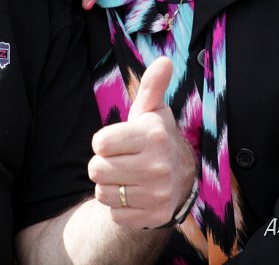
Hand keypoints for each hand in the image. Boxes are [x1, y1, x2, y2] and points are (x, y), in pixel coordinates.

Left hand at [87, 57, 197, 228]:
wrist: (182, 178)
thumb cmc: (156, 138)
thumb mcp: (152, 111)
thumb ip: (152, 86)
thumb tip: (165, 60)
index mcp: (153, 136)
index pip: (98, 144)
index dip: (104, 142)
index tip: (119, 141)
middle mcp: (158, 166)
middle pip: (96, 169)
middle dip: (103, 164)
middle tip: (121, 160)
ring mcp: (157, 194)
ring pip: (102, 193)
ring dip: (110, 186)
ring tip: (128, 177)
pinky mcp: (153, 217)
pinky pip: (114, 214)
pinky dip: (120, 206)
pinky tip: (135, 194)